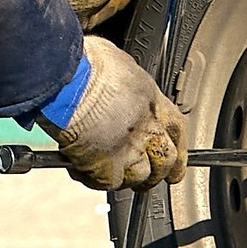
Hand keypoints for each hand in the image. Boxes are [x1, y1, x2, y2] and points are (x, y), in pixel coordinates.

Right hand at [50, 38, 188, 191]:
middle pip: (164, 161)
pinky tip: (80, 169)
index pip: (177, 130)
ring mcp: (129, 149)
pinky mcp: (106, 167)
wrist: (67, 81)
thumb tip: (118, 85)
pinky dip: (94, 180)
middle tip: (148, 180)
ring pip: (139, 177)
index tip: (176, 162)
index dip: (179, 149)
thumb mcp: (120, 63)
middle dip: (158, 173)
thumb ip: (125, 84)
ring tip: (110, 173)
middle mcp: (146, 127)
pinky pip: (107, 184)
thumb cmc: (87, 64)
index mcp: (152, 100)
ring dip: (127, 179)